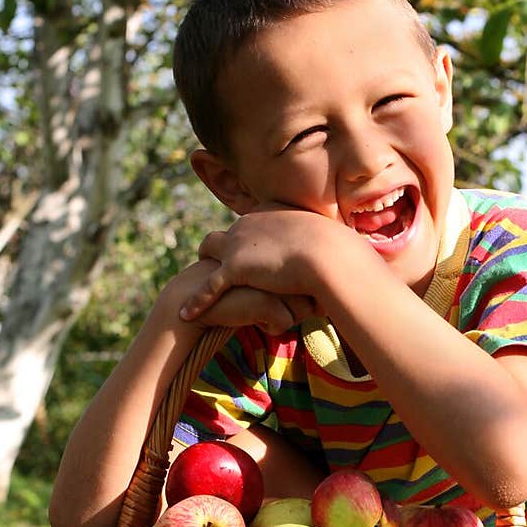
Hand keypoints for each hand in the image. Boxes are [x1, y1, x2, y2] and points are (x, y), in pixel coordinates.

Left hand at [177, 203, 372, 326]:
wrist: (328, 255)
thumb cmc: (339, 252)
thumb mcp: (331, 243)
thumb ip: (327, 248)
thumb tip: (341, 257)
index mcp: (272, 212)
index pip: (253, 223)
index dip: (250, 236)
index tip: (251, 247)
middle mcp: (250, 222)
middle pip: (227, 231)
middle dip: (221, 245)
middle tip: (217, 258)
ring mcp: (239, 244)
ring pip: (209, 249)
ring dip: (203, 261)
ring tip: (193, 277)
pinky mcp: (234, 268)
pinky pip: (208, 286)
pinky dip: (197, 301)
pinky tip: (186, 314)